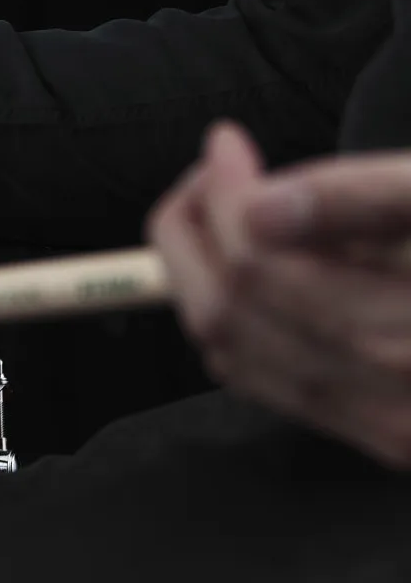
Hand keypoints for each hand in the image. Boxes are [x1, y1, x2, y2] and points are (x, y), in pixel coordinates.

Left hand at [148, 121, 410, 468]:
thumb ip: (357, 199)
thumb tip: (254, 211)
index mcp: (405, 327)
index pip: (254, 259)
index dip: (220, 193)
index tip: (227, 143)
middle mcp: (391, 394)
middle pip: (226, 309)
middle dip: (193, 228)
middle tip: (214, 174)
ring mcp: (386, 428)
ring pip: (231, 352)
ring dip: (202, 274)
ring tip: (230, 213)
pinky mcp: (384, 439)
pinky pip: (265, 384)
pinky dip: (232, 323)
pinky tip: (252, 274)